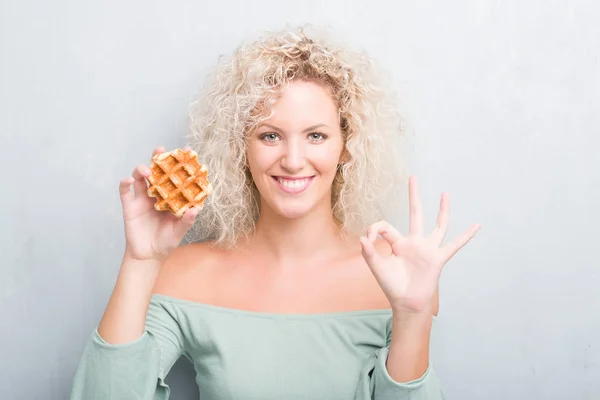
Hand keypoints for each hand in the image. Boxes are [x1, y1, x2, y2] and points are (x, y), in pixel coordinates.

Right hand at [119, 145, 199, 261]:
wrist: (148, 255)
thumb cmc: (166, 242)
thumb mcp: (179, 232)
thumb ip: (187, 221)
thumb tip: (196, 209)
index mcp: (170, 197)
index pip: (175, 177)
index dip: (179, 164)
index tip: (186, 151)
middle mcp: (156, 194)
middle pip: (156, 172)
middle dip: (157, 159)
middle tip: (161, 150)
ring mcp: (142, 199)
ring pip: (139, 178)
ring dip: (141, 170)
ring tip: (147, 172)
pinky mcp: (129, 206)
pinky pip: (125, 191)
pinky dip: (125, 183)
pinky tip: (129, 180)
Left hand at [360, 176, 479, 314]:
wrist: (406, 303)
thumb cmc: (391, 286)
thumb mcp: (377, 268)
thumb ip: (369, 253)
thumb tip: (363, 238)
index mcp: (398, 243)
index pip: (385, 226)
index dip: (374, 228)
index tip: (368, 237)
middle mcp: (414, 242)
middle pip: (416, 213)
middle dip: (414, 196)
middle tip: (413, 177)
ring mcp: (428, 249)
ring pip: (438, 225)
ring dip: (442, 210)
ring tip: (445, 193)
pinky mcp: (438, 258)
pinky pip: (454, 245)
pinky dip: (466, 236)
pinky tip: (477, 225)